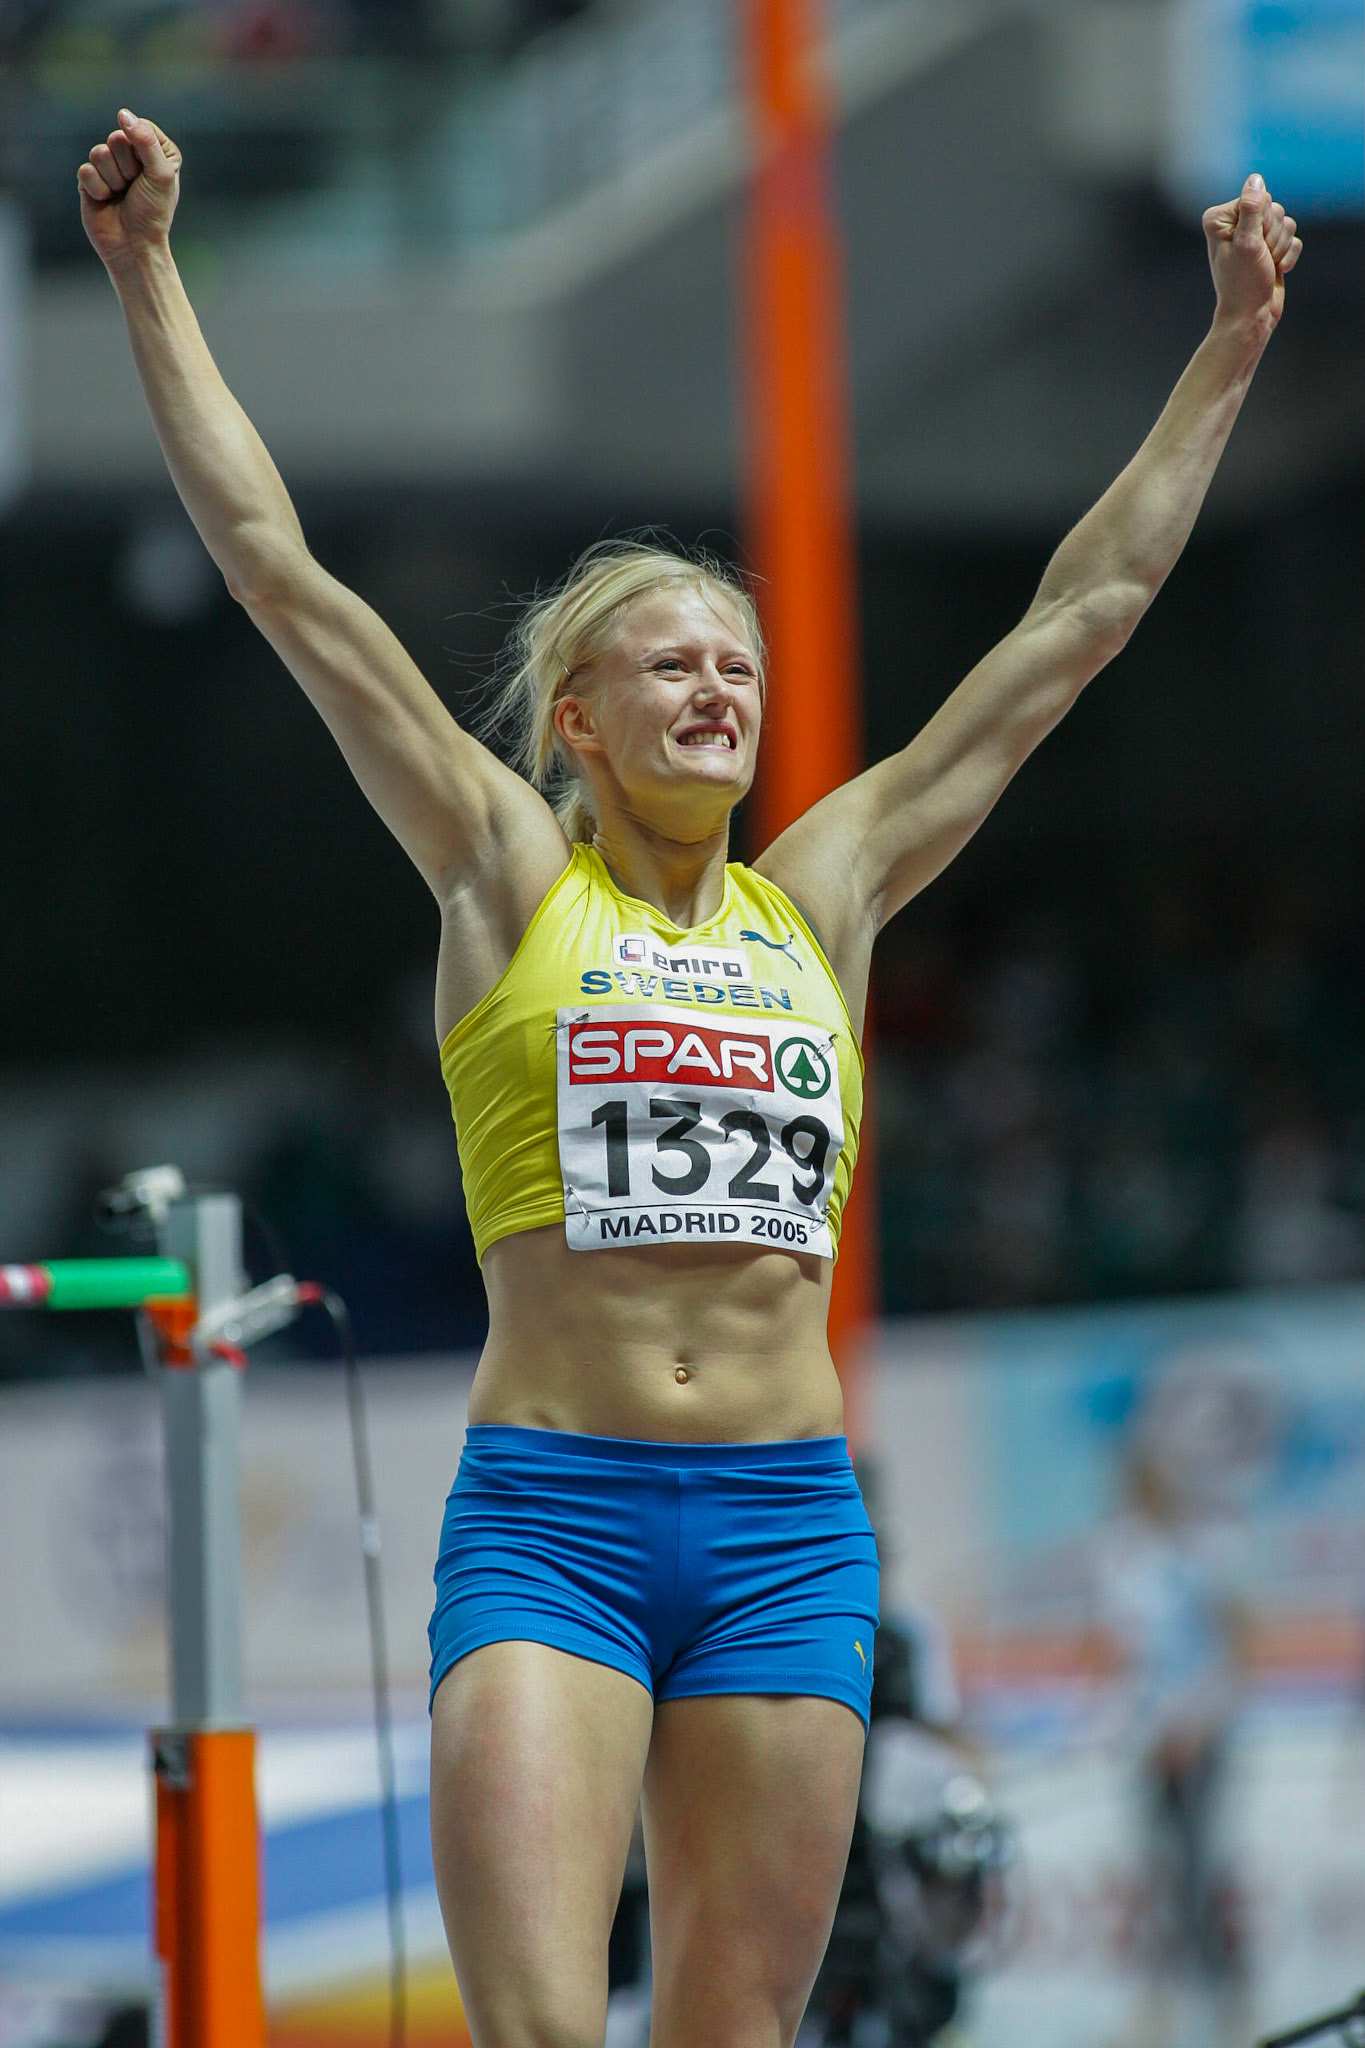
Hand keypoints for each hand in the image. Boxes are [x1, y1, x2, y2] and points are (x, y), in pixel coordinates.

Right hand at [78, 109, 181, 269]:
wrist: (134, 246)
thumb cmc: (153, 213)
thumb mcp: (161, 174)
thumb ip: (146, 140)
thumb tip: (123, 113)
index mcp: (156, 151)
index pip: (139, 127)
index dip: (142, 149)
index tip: (150, 173)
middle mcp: (131, 156)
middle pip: (117, 137)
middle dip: (126, 166)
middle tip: (134, 186)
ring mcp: (109, 167)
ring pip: (99, 152)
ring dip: (112, 179)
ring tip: (121, 195)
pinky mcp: (90, 180)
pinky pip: (86, 170)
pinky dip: (98, 189)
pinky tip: (106, 201)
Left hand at [1203, 173, 1301, 336]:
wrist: (1251, 316)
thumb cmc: (1243, 283)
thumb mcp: (1247, 244)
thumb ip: (1251, 209)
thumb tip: (1256, 179)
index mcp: (1220, 218)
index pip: (1258, 197)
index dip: (1261, 222)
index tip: (1250, 246)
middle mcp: (1235, 223)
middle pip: (1274, 208)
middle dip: (1272, 235)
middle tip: (1259, 258)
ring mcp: (1254, 235)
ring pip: (1286, 222)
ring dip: (1281, 246)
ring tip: (1266, 265)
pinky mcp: (1271, 246)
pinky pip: (1294, 238)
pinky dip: (1289, 255)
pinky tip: (1276, 270)